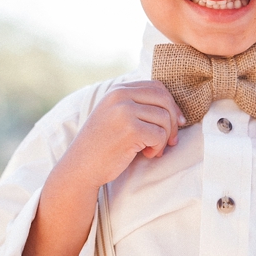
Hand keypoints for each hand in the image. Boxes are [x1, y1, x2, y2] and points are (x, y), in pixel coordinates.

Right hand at [55, 81, 184, 191]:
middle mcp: (120, 96)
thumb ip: (135, 105)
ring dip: (164, 138)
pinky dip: (158, 148)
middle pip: (164, 100)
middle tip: (170, 141)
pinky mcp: (131, 130)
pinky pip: (159, 135)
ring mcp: (125, 112)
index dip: (171, 105)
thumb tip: (173, 107)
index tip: (176, 123)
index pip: (156, 87)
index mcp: (117, 90)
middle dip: (173, 122)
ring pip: (164, 118)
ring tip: (151, 150)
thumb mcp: (114, 116)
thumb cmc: (100, 146)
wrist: (80, 167)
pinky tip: (146, 154)